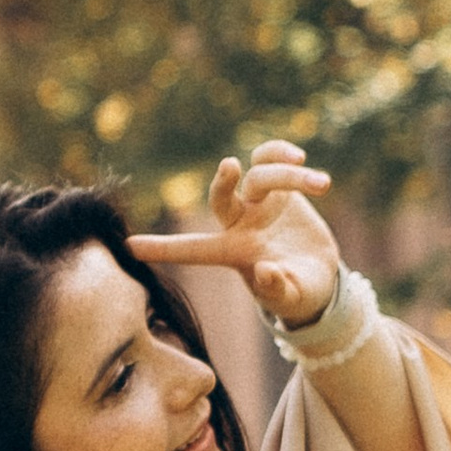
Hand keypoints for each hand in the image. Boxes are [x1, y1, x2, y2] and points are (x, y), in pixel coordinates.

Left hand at [131, 142, 342, 334]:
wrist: (320, 272)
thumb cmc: (299, 292)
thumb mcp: (292, 297)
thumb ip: (278, 289)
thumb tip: (264, 271)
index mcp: (234, 252)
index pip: (194, 249)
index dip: (163, 248)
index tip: (129, 247)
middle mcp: (240, 222)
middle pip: (220, 198)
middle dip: (222, 182)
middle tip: (231, 166)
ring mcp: (258, 202)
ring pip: (260, 176)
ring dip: (289, 176)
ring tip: (322, 184)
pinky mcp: (279, 187)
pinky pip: (271, 158)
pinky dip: (282, 153)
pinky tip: (299, 158)